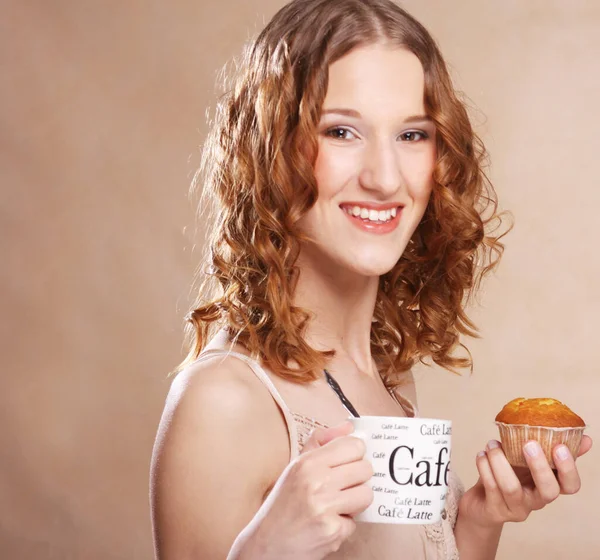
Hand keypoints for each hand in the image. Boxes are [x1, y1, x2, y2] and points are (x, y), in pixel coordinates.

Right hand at [232, 421, 373, 559]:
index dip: (356, 454)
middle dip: (358, 479)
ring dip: (355, 503)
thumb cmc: (282, 505)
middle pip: (365, 469)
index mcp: (308, 462)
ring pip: (366, 494)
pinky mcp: (332, 530)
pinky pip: (355, 522)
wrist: (266, 544)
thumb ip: (322, 442)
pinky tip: (327, 523)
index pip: (353, 445)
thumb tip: (349, 427)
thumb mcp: (296, 466)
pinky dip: (344, 525)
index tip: (350, 461)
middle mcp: (316, 481)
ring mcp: (325, 506)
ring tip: (337, 505)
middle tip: (343, 486)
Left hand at [458, 435, 592, 527]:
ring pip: (511, 487)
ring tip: (492, 443)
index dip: (568, 468)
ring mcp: (516, 508)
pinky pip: (491, 487)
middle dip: (539, 466)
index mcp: (548, 486)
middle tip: (528, 443)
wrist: (481, 504)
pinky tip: (482, 454)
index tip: (559, 446)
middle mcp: (536, 501)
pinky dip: (484, 466)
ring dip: (500, 460)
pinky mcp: (495, 511)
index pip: (570, 486)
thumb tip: (584, 438)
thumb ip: (550, 448)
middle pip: (548, 492)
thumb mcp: (528, 462)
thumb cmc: (509, 477)